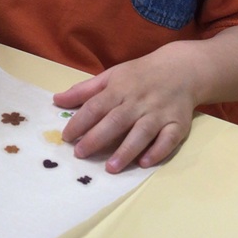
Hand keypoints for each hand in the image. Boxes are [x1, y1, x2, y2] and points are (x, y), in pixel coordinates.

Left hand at [53, 51, 197, 173]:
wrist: (181, 68)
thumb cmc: (140, 75)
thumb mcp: (111, 75)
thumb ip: (84, 90)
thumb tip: (56, 100)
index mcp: (120, 88)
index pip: (96, 106)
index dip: (80, 121)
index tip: (66, 137)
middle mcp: (139, 101)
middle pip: (116, 121)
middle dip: (97, 138)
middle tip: (80, 154)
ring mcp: (159, 113)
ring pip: (141, 133)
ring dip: (126, 150)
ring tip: (110, 168)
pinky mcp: (177, 124)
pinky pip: (168, 139)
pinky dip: (157, 151)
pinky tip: (144, 163)